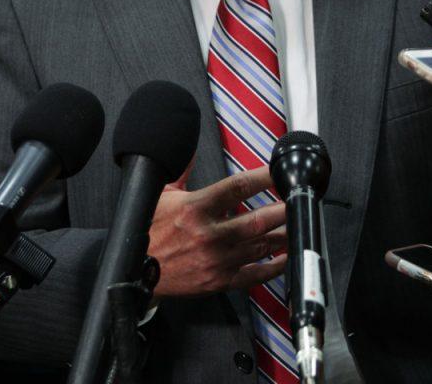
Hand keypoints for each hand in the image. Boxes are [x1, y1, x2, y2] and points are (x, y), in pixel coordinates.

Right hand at [147, 166, 287, 296]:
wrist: (133, 273)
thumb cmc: (148, 232)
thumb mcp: (162, 196)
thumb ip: (182, 171)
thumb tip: (190, 150)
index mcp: (195, 208)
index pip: (238, 187)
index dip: (263, 177)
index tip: (279, 171)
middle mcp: (208, 234)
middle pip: (258, 219)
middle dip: (283, 209)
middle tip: (298, 200)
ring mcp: (216, 260)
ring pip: (261, 246)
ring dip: (283, 235)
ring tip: (297, 225)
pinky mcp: (219, 281)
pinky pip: (254, 275)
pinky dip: (274, 267)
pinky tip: (284, 257)